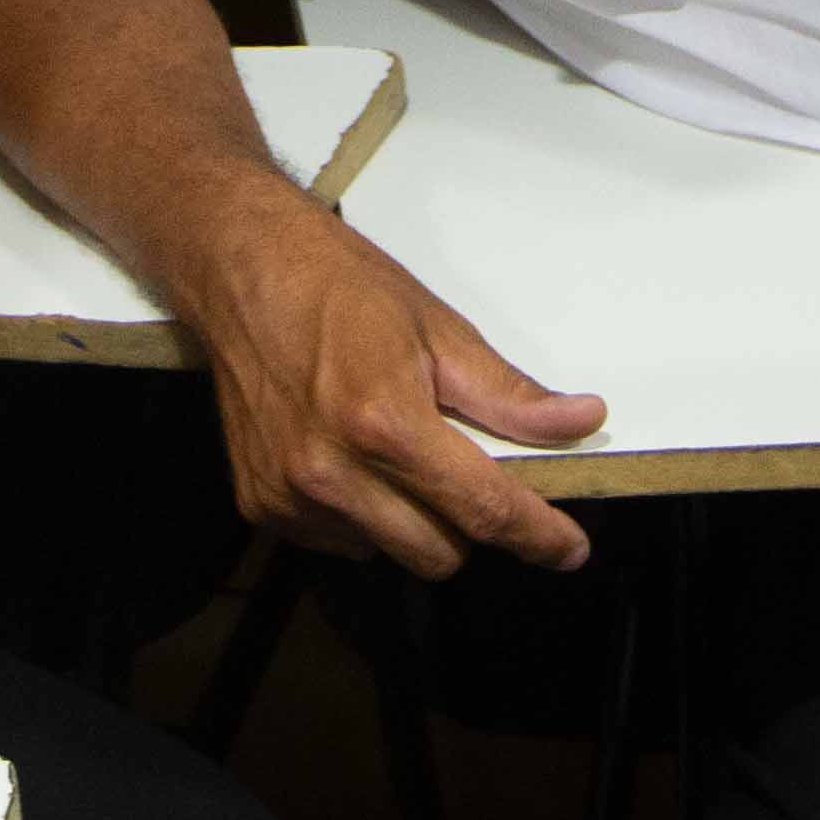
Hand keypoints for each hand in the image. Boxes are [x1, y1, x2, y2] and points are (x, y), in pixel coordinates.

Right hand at [175, 187, 604, 579]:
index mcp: (385, 423)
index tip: (568, 549)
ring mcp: (291, 494)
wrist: (241, 266)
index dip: (537, 536)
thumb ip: (508, 394)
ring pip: (387, 552)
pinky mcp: (261, 504)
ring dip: (411, 521)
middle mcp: (332, 471)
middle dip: (468, 523)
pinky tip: (351, 458)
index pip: (482, 509)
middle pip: (439, 552)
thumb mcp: (438, 328)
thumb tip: (578, 421)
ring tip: (396, 452)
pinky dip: (359, 516)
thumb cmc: (336, 285)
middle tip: (466, 470)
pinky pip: (338, 541)